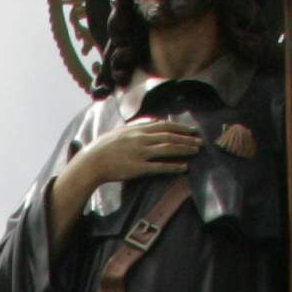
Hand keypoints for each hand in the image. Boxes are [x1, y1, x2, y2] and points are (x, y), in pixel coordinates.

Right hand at [67, 115, 201, 194]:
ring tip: (196, 151)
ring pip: (167, 149)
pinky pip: (159, 167)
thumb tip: (152, 123)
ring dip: (184, 150)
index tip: (192, 130)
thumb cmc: (104, 148)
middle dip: (187, 139)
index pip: (164, 126)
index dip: (180, 128)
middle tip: (200, 141)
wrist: (91, 162)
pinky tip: (183, 168)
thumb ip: (137, 128)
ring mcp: (140, 153)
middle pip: (169, 137)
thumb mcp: (121, 132)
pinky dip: (173, 166)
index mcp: (137, 130)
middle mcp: (141, 139)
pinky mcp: (137, 168)